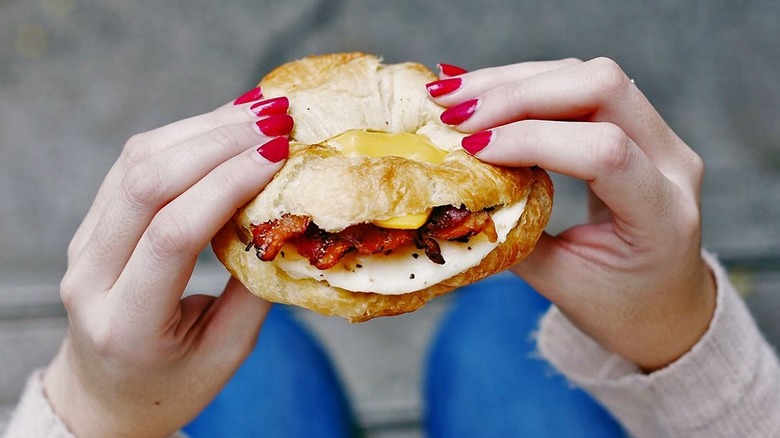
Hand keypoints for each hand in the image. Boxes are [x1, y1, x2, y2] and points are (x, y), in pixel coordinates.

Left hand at [43, 89, 291, 436]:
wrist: (106, 394)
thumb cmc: (173, 383)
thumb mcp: (227, 353)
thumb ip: (256, 287)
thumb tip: (292, 217)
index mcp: (126, 323)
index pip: (172, 234)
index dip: (227, 183)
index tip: (278, 153)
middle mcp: (91, 276)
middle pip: (147, 184)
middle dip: (218, 141)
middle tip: (277, 120)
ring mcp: (84, 244)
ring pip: (136, 161)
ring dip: (203, 129)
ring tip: (258, 112)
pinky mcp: (93, 223)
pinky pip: (133, 164)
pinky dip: (184, 136)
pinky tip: (224, 124)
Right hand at [429, 58, 715, 370]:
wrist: (666, 307)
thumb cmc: (619, 307)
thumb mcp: (561, 283)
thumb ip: (513, 236)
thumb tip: (454, 195)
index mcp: (664, 215)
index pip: (603, 151)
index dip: (532, 139)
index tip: (471, 150)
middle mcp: (673, 163)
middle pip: (602, 87)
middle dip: (520, 93)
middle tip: (454, 113)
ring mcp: (661, 136)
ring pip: (587, 75)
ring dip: (515, 81)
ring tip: (453, 96)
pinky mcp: (637, 125)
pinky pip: (581, 86)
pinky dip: (527, 86)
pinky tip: (483, 93)